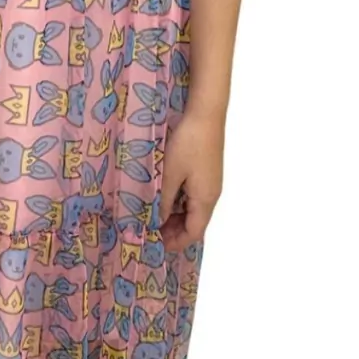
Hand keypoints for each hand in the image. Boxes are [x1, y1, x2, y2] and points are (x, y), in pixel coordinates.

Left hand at [159, 111, 224, 251]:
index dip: (175, 242)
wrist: (206, 114)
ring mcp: (210, 183)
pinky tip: (161, 194)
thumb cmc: (188, 144)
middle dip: (172, 229)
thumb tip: (156, 222)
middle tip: (147, 228)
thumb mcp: (170, 174)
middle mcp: (211, 195)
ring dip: (173, 214)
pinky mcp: (206, 171)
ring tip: (150, 213)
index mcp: (205, 199)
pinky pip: (192, 195)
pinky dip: (177, 200)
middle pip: (194, 222)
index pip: (193, 233)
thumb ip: (162, 200)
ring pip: (192, 208)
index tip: (154, 244)